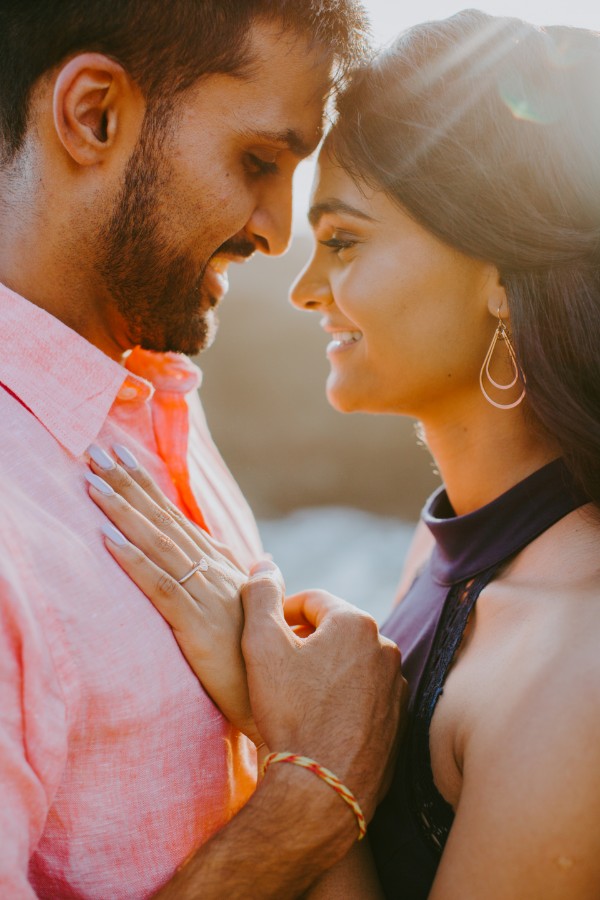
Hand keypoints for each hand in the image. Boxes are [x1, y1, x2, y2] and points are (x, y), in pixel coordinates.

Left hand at [85, 444, 262, 744]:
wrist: (290, 697)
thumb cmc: (265, 661)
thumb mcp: (254, 614)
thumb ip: (246, 584)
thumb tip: (259, 559)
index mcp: (223, 567)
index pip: (177, 518)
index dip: (148, 487)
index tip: (122, 457)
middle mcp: (215, 571)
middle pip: (164, 520)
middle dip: (128, 484)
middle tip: (95, 451)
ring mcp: (207, 594)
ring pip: (158, 543)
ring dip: (124, 510)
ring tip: (93, 481)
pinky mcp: (197, 624)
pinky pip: (160, 586)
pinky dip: (133, 560)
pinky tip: (106, 538)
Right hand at [241, 563, 406, 820]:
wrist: (322, 788)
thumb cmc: (290, 712)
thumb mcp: (262, 645)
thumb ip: (261, 595)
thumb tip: (264, 562)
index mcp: (356, 622)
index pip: (312, 601)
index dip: (282, 613)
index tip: (263, 635)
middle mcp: (386, 647)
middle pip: (335, 630)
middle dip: (305, 640)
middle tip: (275, 666)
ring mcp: (396, 686)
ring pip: (352, 662)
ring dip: (326, 669)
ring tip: (298, 695)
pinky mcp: (399, 719)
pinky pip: (366, 694)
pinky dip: (345, 697)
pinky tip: (321, 718)